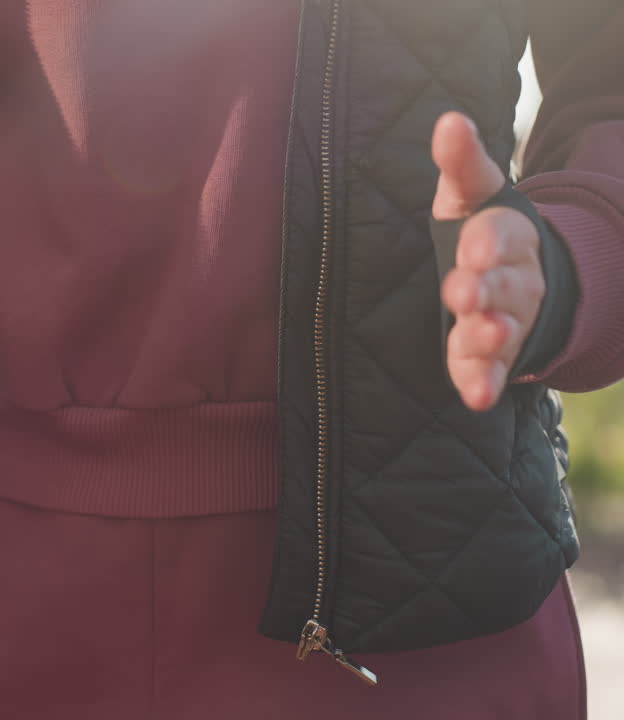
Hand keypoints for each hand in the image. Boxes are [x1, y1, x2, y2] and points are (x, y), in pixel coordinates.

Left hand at [432, 112, 544, 411]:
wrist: (516, 280)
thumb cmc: (481, 230)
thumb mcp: (471, 194)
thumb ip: (462, 163)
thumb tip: (449, 121)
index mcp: (509, 237)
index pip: (503, 235)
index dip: (489, 241)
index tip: (472, 244)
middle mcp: (516, 282)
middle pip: (507, 286)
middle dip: (488, 288)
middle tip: (464, 289)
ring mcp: (508, 323)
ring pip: (504, 330)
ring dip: (490, 334)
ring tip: (478, 333)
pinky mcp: (491, 359)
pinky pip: (491, 373)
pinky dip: (485, 384)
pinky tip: (477, 397)